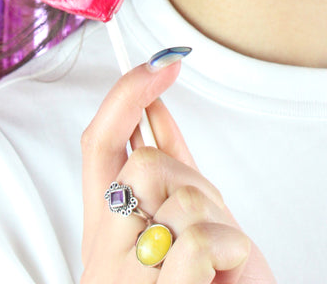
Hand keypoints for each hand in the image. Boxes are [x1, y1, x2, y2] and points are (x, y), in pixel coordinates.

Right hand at [80, 57, 275, 283]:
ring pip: (178, 200)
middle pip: (145, 166)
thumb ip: (170, 175)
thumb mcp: (186, 228)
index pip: (97, 147)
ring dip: (218, 221)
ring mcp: (124, 283)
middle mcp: (103, 259)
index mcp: (105, 235)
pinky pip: (197, 242)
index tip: (163, 63)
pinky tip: (228, 273)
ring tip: (221, 262)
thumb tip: (156, 106)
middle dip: (194, 180)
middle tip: (212, 222)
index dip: (126, 96)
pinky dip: (229, 248)